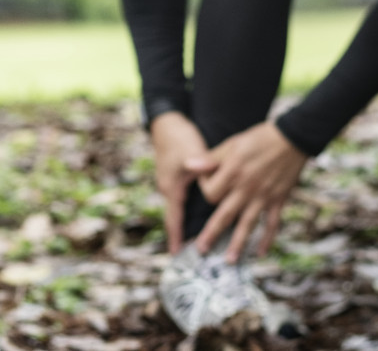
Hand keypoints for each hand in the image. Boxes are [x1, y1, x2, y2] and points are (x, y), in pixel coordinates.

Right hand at [149, 112, 211, 253]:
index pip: (174, 219)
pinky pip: (182, 200)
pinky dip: (188, 211)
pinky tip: (197, 214)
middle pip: (176, 218)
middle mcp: (169, 189)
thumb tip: (210, 182)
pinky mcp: (176, 178)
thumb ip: (203, 169)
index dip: (177, 237)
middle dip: (182, 235)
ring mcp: (170, 184)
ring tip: (194, 240)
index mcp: (172, 188)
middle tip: (190, 254)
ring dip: (185, 224)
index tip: (178, 255)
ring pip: (179, 210)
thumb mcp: (192, 153)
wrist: (167, 123)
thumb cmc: (180, 138)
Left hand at [192, 121, 306, 262]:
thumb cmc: (259, 138)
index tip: (208, 184)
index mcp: (232, 172)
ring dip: (237, 244)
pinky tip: (260, 253)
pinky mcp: (277, 200)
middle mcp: (246, 188)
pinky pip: (272, 224)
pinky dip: (267, 239)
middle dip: (212, 234)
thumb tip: (189, 166)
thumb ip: (211, 159)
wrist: (292, 138)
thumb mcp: (232, 144)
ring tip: (229, 261)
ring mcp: (263, 196)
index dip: (205, 190)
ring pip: (247, 225)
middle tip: (202, 250)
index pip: (210, 193)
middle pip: (224, 216)